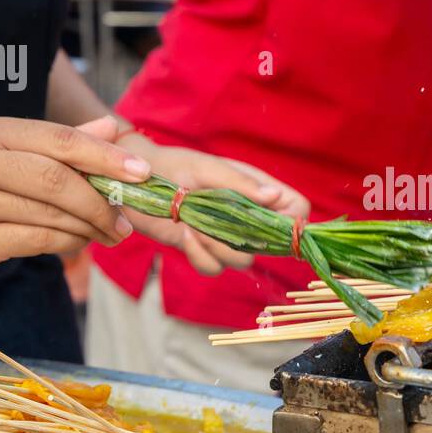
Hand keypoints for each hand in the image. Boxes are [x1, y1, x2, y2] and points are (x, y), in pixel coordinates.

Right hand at [0, 116, 146, 276]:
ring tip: (109, 233)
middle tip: (125, 220)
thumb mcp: (11, 150)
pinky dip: (67, 243)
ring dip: (89, 227)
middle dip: (100, 202)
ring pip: (50, 215)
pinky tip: (79, 242)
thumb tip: (112, 128)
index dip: (105, 157)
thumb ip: (63, 141)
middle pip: (56, 179)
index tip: (142, 173)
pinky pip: (36, 241)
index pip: (59, 139)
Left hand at [118, 132, 310, 275]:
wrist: (135, 181)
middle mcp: (247, 214)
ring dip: (218, 248)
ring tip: (195, 228)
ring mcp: (225, 234)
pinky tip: (185, 237)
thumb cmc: (173, 164)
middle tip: (220, 225)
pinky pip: (214, 268)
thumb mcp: (207, 168)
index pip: (296, 209)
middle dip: (247, 240)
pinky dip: (200, 257)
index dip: (294, 222)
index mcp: (256, 188)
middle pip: (272, 244)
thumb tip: (276, 197)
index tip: (276, 226)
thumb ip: (241, 184)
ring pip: (243, 260)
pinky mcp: (202, 249)